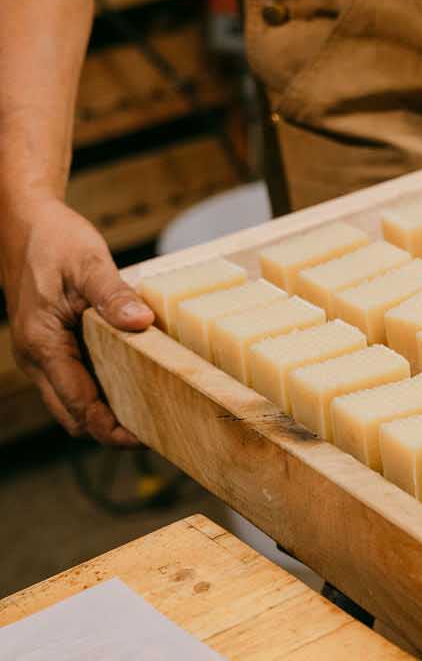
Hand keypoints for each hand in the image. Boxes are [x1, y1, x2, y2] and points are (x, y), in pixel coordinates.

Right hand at [2, 199, 152, 444]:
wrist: (23, 222)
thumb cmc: (53, 240)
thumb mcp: (88, 262)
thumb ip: (113, 295)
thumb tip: (141, 324)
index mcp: (43, 345)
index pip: (79, 406)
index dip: (112, 429)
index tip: (146, 438)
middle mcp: (36, 358)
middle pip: (74, 416)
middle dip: (111, 430)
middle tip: (157, 430)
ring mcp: (40, 354)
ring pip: (72, 402)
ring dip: (106, 412)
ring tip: (151, 412)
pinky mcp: (49, 346)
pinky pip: (74, 381)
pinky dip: (100, 390)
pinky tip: (133, 381)